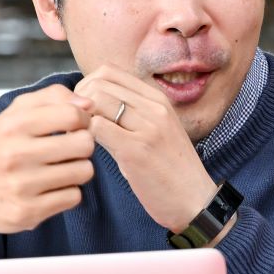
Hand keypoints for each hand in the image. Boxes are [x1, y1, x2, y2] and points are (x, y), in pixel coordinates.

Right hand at [0, 85, 96, 244]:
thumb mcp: (15, 114)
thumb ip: (52, 97)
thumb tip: (88, 104)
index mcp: (12, 125)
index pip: (72, 115)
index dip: (82, 119)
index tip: (74, 126)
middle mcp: (15, 155)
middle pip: (84, 144)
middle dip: (83, 145)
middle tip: (69, 149)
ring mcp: (20, 186)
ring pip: (84, 171)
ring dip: (78, 169)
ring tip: (61, 168)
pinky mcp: (27, 212)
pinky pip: (74, 197)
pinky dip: (68, 192)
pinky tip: (52, 188)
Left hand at [74, 65, 217, 232]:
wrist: (196, 201)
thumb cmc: (171, 171)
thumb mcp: (156, 132)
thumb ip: (131, 114)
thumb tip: (93, 104)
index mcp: (158, 100)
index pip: (110, 71)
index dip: (87, 86)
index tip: (84, 110)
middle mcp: (155, 107)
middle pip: (99, 82)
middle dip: (78, 101)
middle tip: (76, 125)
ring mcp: (147, 127)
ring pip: (96, 101)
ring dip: (79, 119)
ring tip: (80, 138)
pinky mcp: (137, 150)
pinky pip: (97, 128)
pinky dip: (84, 137)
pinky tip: (88, 153)